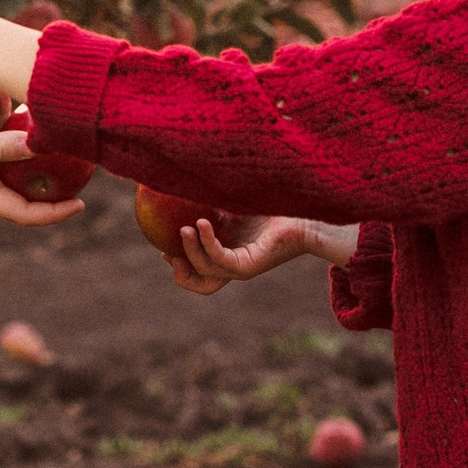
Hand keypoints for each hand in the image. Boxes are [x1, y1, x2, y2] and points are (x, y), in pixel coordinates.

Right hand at [0, 111, 81, 224]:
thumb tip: (41, 147)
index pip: (24, 214)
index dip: (55, 214)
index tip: (82, 204)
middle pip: (22, 198)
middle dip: (51, 191)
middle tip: (79, 171)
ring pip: (10, 177)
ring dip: (34, 169)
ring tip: (58, 149)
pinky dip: (13, 149)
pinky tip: (21, 125)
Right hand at [171, 214, 339, 294]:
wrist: (304, 210)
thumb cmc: (273, 201)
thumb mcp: (233, 200)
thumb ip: (211, 199)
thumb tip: (179, 183)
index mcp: (229, 253)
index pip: (200, 270)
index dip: (179, 264)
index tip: (164, 245)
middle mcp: (235, 265)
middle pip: (201, 284)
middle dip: (180, 273)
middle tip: (167, 251)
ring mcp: (241, 268)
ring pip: (205, 271)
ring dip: (189, 252)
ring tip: (184, 228)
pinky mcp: (249, 266)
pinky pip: (220, 259)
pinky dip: (206, 244)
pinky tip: (201, 224)